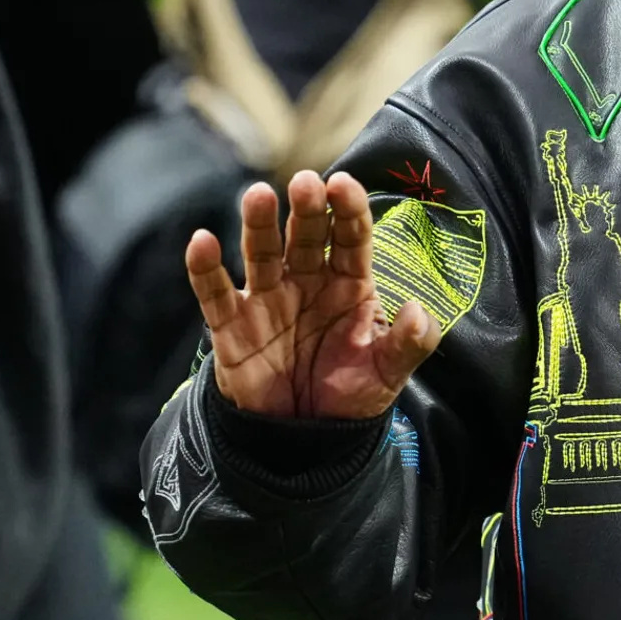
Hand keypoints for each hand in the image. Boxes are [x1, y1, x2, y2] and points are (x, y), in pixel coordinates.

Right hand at [188, 172, 442, 419]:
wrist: (305, 436)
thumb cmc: (351, 394)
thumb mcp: (388, 373)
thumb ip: (410, 343)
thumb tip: (419, 310)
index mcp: (350, 283)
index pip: (351, 237)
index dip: (348, 209)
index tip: (343, 184)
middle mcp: (308, 280)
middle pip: (306, 235)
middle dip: (306, 209)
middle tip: (304, 183)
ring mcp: (268, 298)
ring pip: (261, 252)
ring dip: (258, 225)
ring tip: (258, 195)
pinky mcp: (232, 324)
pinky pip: (215, 292)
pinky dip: (205, 268)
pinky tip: (202, 241)